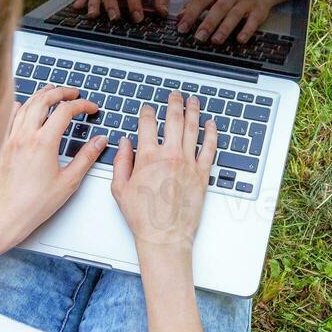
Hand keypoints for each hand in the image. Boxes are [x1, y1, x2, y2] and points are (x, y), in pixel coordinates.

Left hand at [0, 86, 106, 246]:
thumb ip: (86, 157)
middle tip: (74, 93)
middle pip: (44, 100)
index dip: (82, 105)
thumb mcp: (69, 182)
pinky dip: (21, 106)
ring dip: (42, 95)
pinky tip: (26, 106)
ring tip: (53, 93)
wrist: (7, 216)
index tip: (91, 108)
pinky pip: (11, 117)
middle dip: (62, 92)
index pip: (65, 111)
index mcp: (44, 143)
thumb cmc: (35, 204)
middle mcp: (26, 136)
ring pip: (26, 105)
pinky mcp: (3, 146)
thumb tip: (100, 141)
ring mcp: (11, 139)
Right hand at [111, 92, 216, 251]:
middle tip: (175, 95)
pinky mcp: (202, 174)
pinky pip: (210, 148)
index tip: (147, 109)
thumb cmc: (142, 216)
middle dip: (174, 103)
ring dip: (193, 111)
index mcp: (148, 157)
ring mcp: (188, 164)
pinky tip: (212, 125)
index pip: (147, 124)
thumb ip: (122, 161)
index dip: (147, 112)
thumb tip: (124, 143)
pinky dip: (212, 134)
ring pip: (193, 129)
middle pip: (173, 120)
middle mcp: (171, 156)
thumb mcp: (120, 188)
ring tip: (193, 101)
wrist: (164, 236)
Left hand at [176, 0, 278, 43]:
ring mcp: (247, 1)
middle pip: (219, 8)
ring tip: (215, 40)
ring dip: (224, 28)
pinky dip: (246, 31)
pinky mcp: (259, 10)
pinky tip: (240, 40)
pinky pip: (253, 21)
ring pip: (235, 15)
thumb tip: (180, 17)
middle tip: (198, 37)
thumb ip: (198, 3)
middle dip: (208, 23)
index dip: (191, 14)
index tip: (182, 27)